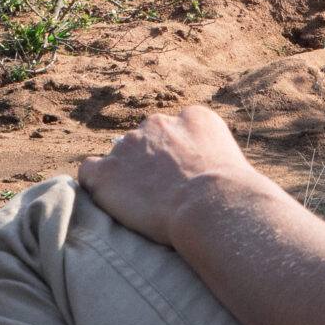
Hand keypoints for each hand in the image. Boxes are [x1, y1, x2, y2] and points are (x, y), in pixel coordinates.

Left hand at [79, 103, 261, 247]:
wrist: (213, 204)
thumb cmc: (234, 196)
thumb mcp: (235, 166)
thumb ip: (216, 161)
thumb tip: (214, 180)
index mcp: (194, 118)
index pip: (176, 131)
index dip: (177, 159)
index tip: (184, 182)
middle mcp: (159, 123)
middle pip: (146, 141)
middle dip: (150, 165)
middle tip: (163, 198)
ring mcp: (130, 145)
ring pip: (119, 157)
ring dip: (127, 177)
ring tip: (142, 207)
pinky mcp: (107, 171)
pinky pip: (89, 171)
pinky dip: (96, 186)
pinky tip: (109, 203)